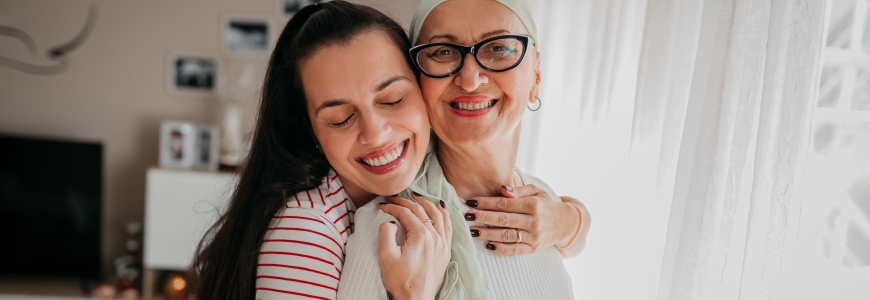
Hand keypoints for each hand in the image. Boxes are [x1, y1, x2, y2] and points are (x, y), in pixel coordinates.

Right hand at [378, 193, 452, 299]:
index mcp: (421, 236)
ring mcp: (443, 244)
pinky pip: (448, 227)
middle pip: (421, 211)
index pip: (406, 213)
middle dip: (407, 202)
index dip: (392, 207)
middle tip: (395, 198)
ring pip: (438, 215)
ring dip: (426, 203)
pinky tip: (440, 209)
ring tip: (417, 197)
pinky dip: (444, 215)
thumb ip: (386, 233)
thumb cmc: (400, 280)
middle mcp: (435, 237)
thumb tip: (390, 221)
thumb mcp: (386, 256)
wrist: (415, 299)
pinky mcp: (446, 251)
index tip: (382, 206)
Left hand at [465, 184, 582, 254]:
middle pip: (503, 219)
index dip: (486, 202)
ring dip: (487, 234)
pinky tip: (488, 245)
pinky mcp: (534, 248)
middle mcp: (534, 221)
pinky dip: (501, 249)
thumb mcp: (536, 191)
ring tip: (472, 231)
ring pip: (506, 235)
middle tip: (466, 216)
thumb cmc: (546, 204)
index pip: (504, 203)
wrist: (566, 223)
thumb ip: (519, 190)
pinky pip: (515, 249)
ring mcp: (534, 236)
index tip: (470, 202)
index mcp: (533, 204)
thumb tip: (502, 190)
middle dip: (482, 217)